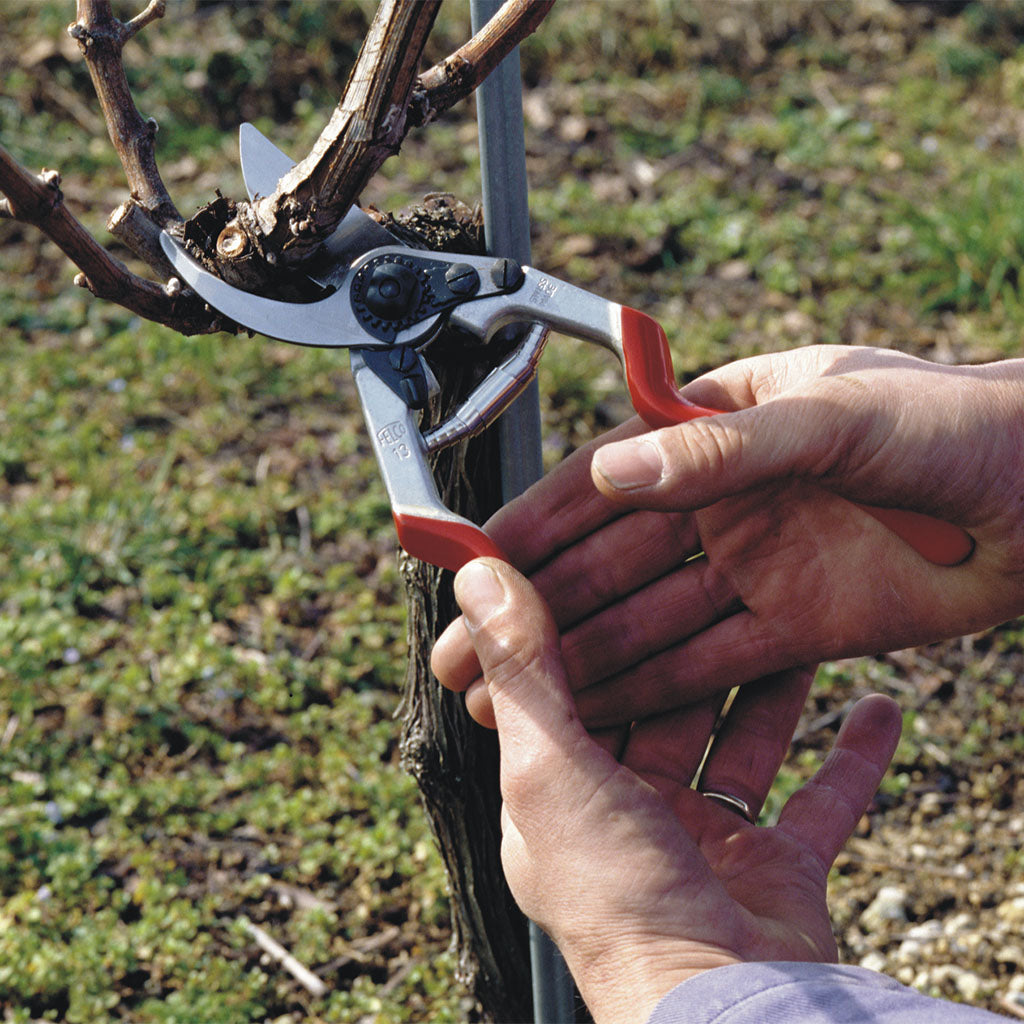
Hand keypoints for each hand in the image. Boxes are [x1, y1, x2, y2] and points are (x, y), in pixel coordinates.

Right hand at [435, 346, 1023, 726]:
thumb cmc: (960, 424)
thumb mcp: (835, 418)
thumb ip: (724, 448)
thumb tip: (618, 476)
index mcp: (719, 425)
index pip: (604, 479)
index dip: (535, 524)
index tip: (472, 560)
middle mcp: (727, 499)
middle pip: (612, 561)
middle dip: (540, 606)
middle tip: (468, 648)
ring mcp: (758, 565)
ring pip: (651, 619)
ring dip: (584, 657)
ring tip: (515, 695)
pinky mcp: (796, 626)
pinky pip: (710, 661)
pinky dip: (657, 686)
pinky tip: (601, 710)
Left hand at [443, 558, 901, 1023]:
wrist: (723, 1010)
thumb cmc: (617, 899)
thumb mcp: (551, 765)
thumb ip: (522, 671)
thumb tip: (477, 575)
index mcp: (564, 798)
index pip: (580, 695)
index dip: (602, 635)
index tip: (626, 575)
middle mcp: (630, 819)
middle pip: (667, 713)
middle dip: (695, 658)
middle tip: (721, 591)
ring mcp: (706, 847)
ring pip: (742, 746)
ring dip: (773, 696)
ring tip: (797, 636)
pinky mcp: (778, 874)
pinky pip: (822, 801)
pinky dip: (851, 759)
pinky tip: (878, 710)